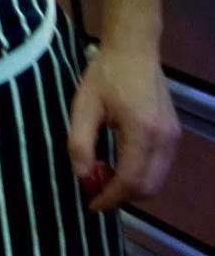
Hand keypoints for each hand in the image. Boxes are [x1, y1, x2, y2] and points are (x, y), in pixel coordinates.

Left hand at [67, 45, 179, 213]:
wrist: (134, 50)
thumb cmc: (105, 75)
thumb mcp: (83, 106)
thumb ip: (80, 143)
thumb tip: (82, 176)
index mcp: (142, 132)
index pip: (130, 181)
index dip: (110, 198)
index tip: (91, 205)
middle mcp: (165, 139)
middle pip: (148, 187)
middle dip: (121, 196)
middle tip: (94, 190)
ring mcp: (173, 137)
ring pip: (156, 180)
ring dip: (132, 187)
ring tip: (104, 176)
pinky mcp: (174, 133)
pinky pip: (160, 167)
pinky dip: (141, 175)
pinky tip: (119, 164)